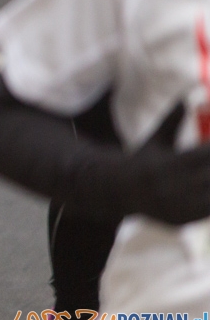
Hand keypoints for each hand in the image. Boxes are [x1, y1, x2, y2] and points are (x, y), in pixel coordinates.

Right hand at [128, 104, 209, 225]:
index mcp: (166, 165)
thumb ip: (172, 121)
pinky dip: (209, 198)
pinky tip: (206, 185)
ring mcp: (177, 208)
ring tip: (208, 171)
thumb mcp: (155, 140)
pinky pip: (208, 212)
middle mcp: (172, 188)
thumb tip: (186, 99)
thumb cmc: (141, 159)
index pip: (205, 154)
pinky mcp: (183, 221)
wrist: (119, 192)